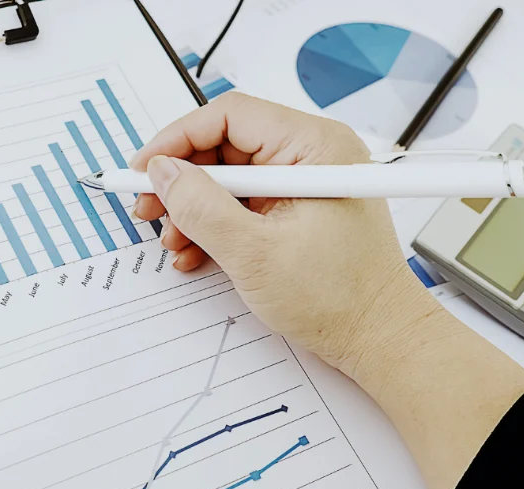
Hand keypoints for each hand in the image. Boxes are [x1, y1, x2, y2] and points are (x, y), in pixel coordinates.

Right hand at [131, 93, 523, 488]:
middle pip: (226, 146)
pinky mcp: (298, 211)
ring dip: (194, 209)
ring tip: (175, 241)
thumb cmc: (340, 299)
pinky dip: (215, 226)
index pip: (230, 116)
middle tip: (149, 207)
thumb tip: (163, 173)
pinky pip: (244, 204)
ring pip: (230, 179)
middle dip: (183, 180)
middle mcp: (311, 156)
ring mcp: (304, 184)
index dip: (178, 139)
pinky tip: (195, 252)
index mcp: (314, 147)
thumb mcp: (254, 253)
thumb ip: (201, 208)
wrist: (378, 339)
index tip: (145, 168)